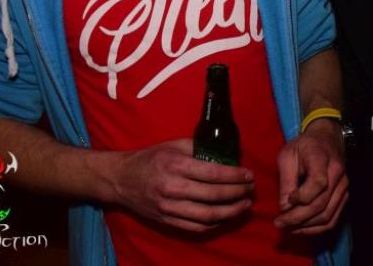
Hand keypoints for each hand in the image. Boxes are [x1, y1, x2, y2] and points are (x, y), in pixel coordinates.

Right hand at [109, 139, 254, 232]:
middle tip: (251, 189)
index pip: (213, 173)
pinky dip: (215, 225)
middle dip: (238, 193)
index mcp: (176, 165)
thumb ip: (199, 148)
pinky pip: (196, 228)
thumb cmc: (150, 158)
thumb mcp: (174, 145)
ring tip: (245, 205)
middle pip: (213, 196)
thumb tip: (226, 152)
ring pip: (207, 216)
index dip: (235, 176)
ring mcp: (169, 208)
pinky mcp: (166, 220)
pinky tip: (227, 217)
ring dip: (231, 212)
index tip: (249, 174)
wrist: (121, 179)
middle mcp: (173, 188)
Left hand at [274, 119, 347, 234]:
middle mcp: (338, 173)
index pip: (318, 183)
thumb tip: (284, 207)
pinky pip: (333, 219)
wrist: (327, 138)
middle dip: (297, 218)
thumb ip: (286, 180)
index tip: (285, 202)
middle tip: (279, 223)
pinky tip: (302, 228)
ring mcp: (343, 186)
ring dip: (306, 226)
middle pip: (321, 204)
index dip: (301, 197)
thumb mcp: (288, 155)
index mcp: (322, 158)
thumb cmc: (304, 145)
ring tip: (288, 227)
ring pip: (327, 215)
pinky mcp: (344, 195)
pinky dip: (317, 228)